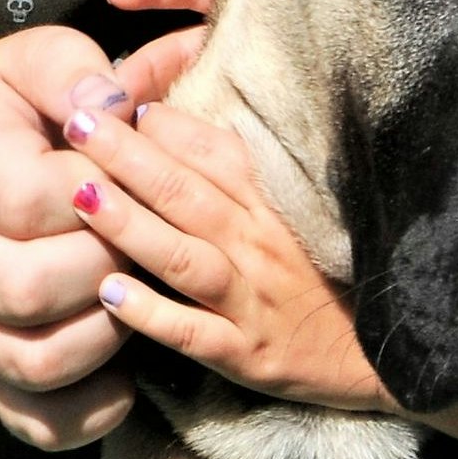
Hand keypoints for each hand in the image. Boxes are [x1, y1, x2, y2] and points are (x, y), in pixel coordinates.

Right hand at [0, 28, 155, 451]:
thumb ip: (76, 73)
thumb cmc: (4, 120)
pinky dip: (91, 411)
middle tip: (142, 237)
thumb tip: (118, 103)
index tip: (128, 167)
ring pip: (32, 363)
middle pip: (27, 289)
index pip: (30, 200)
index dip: (98, 189)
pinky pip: (38, 421)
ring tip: (137, 295)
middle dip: (107, 264)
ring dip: (105, 336)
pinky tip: (126, 368)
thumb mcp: (30, 66)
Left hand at [66, 84, 389, 414]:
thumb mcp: (292, 218)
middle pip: (188, 194)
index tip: (119, 100)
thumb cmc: (322, 282)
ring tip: (82, 196)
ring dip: (132, 224)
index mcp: (271, 207)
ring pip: (185, 257)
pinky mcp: (244, 355)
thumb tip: (171, 125)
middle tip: (77, 123)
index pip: (217, 153)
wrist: (380, 359)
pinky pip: (193, 333)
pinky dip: (152, 314)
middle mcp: (259, 246)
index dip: (167, 125)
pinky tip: (110, 296)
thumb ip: (239, 177)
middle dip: (129, 157)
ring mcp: (250, 301)